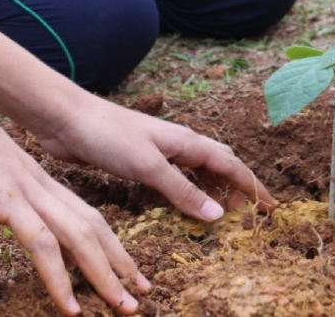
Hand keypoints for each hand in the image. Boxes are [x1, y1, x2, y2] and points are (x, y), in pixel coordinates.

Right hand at [0, 36, 148, 315]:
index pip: (85, 216)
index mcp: (36, 181)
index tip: (128, 272)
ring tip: (123, 307)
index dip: (109, 245)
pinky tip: (69, 307)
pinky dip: (59, 279)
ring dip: (104, 277)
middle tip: (142, 296)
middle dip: (121, 265)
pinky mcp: (6, 199)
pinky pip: (42, 246)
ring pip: (80, 239)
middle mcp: (41, 186)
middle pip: (94, 229)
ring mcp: (26, 192)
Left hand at [33, 97, 273, 220]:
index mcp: (187, 141)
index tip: (269, 207)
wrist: (65, 119)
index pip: (231, 165)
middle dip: (236, 187)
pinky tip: (183, 204)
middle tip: (247, 213)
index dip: (251, 186)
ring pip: (197, 171)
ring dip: (213, 190)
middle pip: (219, 165)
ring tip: (221, 213)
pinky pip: (175, 178)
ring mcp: (158, 152)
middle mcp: (177, 145)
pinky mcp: (139, 161)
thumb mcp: (150, 167)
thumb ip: (183, 191)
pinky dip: (188, 191)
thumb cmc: (108, 135)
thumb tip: (218, 215)